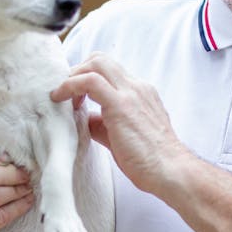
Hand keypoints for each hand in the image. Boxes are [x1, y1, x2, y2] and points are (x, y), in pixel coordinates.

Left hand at [50, 53, 194, 194]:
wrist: (171, 172)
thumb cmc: (149, 160)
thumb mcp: (122, 135)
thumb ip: (103, 123)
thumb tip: (84, 119)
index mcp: (140, 93)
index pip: (109, 70)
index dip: (85, 76)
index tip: (72, 95)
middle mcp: (137, 87)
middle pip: (100, 60)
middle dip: (76, 71)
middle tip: (64, 92)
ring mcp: (131, 93)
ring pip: (96, 63)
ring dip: (72, 76)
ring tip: (60, 96)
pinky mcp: (121, 105)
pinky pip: (90, 81)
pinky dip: (70, 85)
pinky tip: (60, 98)